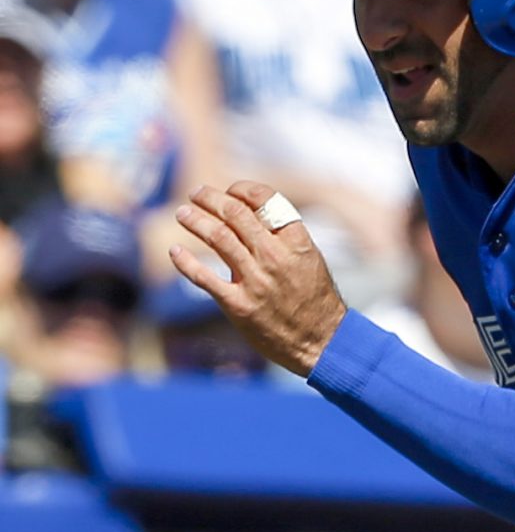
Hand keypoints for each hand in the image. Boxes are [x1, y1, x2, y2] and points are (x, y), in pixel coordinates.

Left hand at [169, 181, 346, 376]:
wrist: (322, 341)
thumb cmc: (316, 299)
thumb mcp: (310, 259)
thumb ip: (283, 238)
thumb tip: (251, 214)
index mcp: (297, 243)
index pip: (266, 201)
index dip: (243, 190)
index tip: (230, 191)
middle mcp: (276, 257)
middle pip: (236, 215)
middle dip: (211, 199)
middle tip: (196, 193)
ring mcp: (255, 281)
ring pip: (218, 238)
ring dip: (195, 220)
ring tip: (182, 213)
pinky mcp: (238, 305)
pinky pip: (203, 277)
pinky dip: (185, 261)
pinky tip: (174, 251)